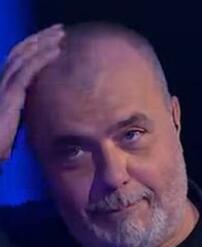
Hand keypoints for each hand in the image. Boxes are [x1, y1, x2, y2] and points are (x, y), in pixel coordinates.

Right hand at [0, 24, 63, 161]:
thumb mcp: (13, 126)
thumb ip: (22, 117)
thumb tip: (39, 120)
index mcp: (3, 89)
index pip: (18, 62)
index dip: (33, 49)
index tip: (52, 41)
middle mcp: (1, 83)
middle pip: (21, 53)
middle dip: (40, 39)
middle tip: (59, 30)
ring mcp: (4, 87)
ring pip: (24, 56)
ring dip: (43, 42)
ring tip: (60, 34)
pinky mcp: (9, 94)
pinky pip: (28, 70)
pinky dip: (42, 58)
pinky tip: (56, 51)